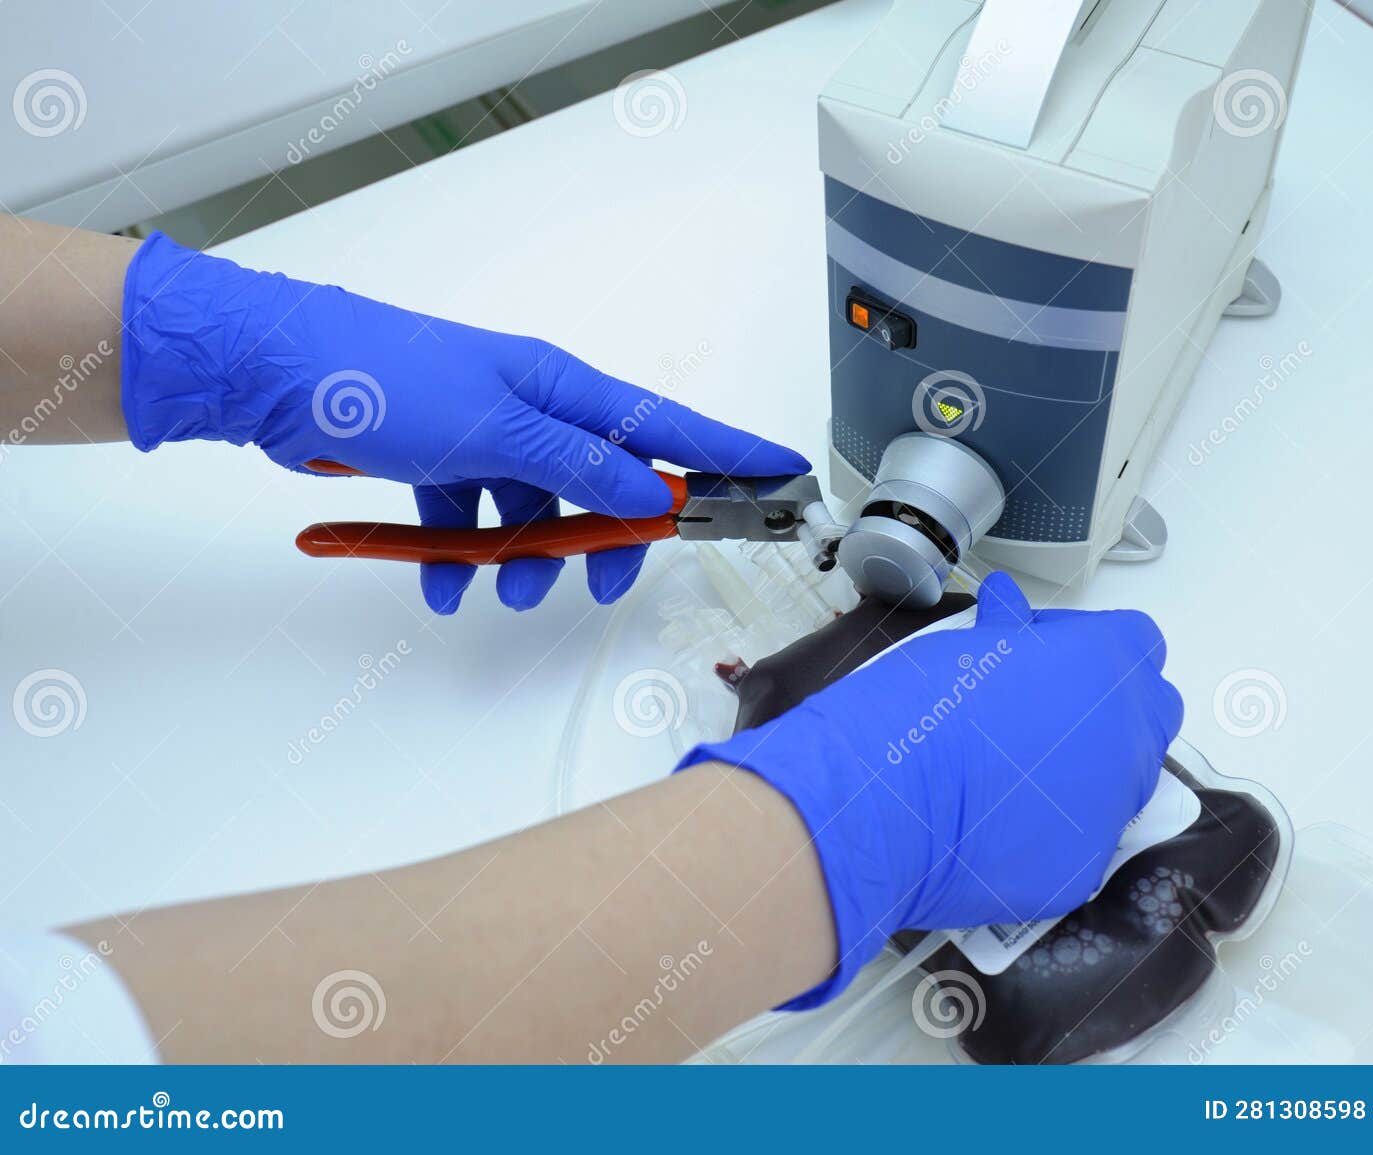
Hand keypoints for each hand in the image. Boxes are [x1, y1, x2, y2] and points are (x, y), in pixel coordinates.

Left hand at [119, 233, 807, 612]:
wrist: (274, 373)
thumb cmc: (387, 382)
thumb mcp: (499, 432)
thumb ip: (580, 468)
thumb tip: (649, 494)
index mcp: (564, 389)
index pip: (669, 425)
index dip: (729, 453)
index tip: (782, 472)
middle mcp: (534, 407)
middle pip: (603, 482)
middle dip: (601, 539)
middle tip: (601, 582)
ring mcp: (486, 432)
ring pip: (535, 508)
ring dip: (521, 556)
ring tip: (496, 589)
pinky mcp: (438, 455)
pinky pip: (470, 513)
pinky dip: (458, 550)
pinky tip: (439, 581)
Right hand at [676, 572, 1182, 1006]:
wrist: (883, 803)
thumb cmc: (915, 710)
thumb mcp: (964, 646)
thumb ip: (1010, 631)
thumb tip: (1010, 610)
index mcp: (1103, 664)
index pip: (1138, 645)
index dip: (1090, 648)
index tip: (1043, 657)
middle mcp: (1127, 736)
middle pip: (1149, 715)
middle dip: (1106, 713)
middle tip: (1036, 718)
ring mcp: (1112, 809)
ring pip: (1120, 786)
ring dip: (1082, 776)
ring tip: (1008, 779)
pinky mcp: (1084, 869)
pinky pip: (1081, 844)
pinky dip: (1049, 835)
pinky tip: (993, 828)